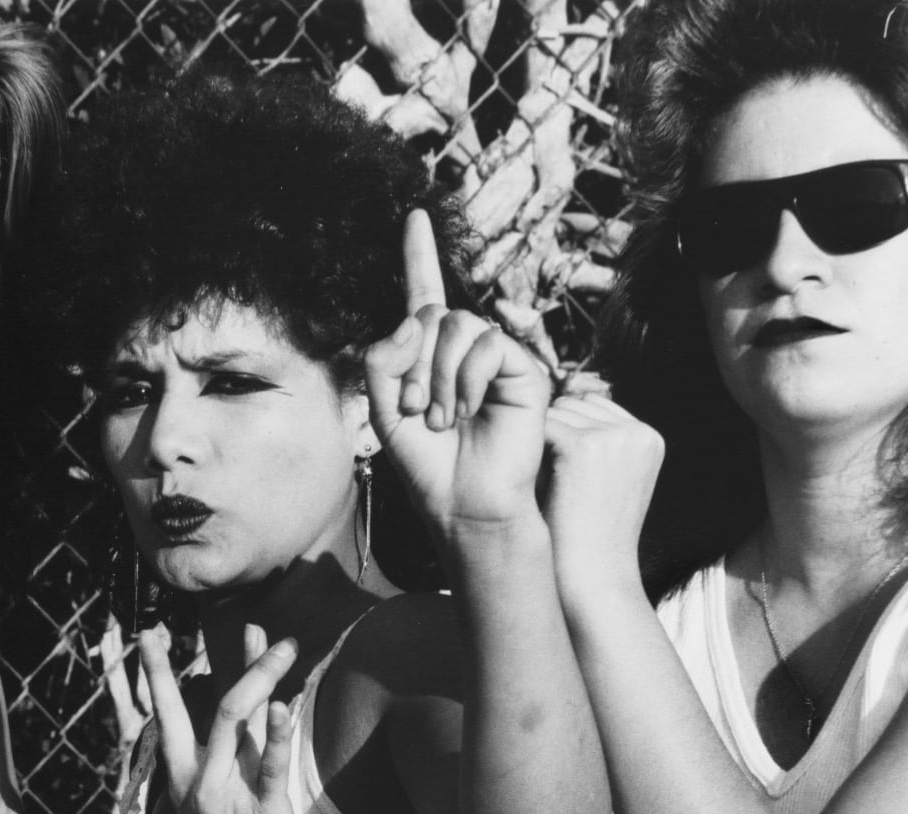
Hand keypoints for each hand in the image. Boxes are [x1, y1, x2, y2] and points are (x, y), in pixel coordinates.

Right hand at [138, 625, 304, 813]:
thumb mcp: (231, 800)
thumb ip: (243, 751)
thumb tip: (257, 701)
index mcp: (185, 783)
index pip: (167, 719)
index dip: (158, 676)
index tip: (149, 637)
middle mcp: (199, 786)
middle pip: (191, 711)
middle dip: (179, 668)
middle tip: (166, 629)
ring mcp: (229, 799)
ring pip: (237, 721)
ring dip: (260, 675)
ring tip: (283, 643)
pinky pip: (271, 766)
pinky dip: (279, 733)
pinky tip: (285, 705)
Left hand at [364, 210, 550, 556]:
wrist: (464, 504)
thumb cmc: (427, 467)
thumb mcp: (385, 412)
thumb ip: (383, 359)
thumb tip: (419, 315)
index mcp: (430, 356)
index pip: (425, 295)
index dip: (419, 256)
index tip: (415, 216)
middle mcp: (465, 351)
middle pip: (432, 316)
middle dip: (415, 367)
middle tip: (421, 413)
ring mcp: (496, 359)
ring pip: (458, 327)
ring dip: (439, 377)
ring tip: (445, 420)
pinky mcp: (523, 371)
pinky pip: (487, 346)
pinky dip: (468, 379)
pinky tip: (469, 411)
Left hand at [542, 391, 664, 603]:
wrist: (592, 581)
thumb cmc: (589, 538)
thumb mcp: (608, 483)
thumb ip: (598, 443)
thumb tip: (560, 403)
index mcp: (650, 438)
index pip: (594, 407)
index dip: (568, 433)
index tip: (558, 471)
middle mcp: (639, 432)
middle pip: (574, 405)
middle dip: (553, 434)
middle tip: (544, 478)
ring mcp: (614, 437)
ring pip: (555, 412)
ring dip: (540, 441)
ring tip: (540, 482)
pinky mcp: (584, 447)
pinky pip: (540, 427)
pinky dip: (528, 448)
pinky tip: (525, 477)